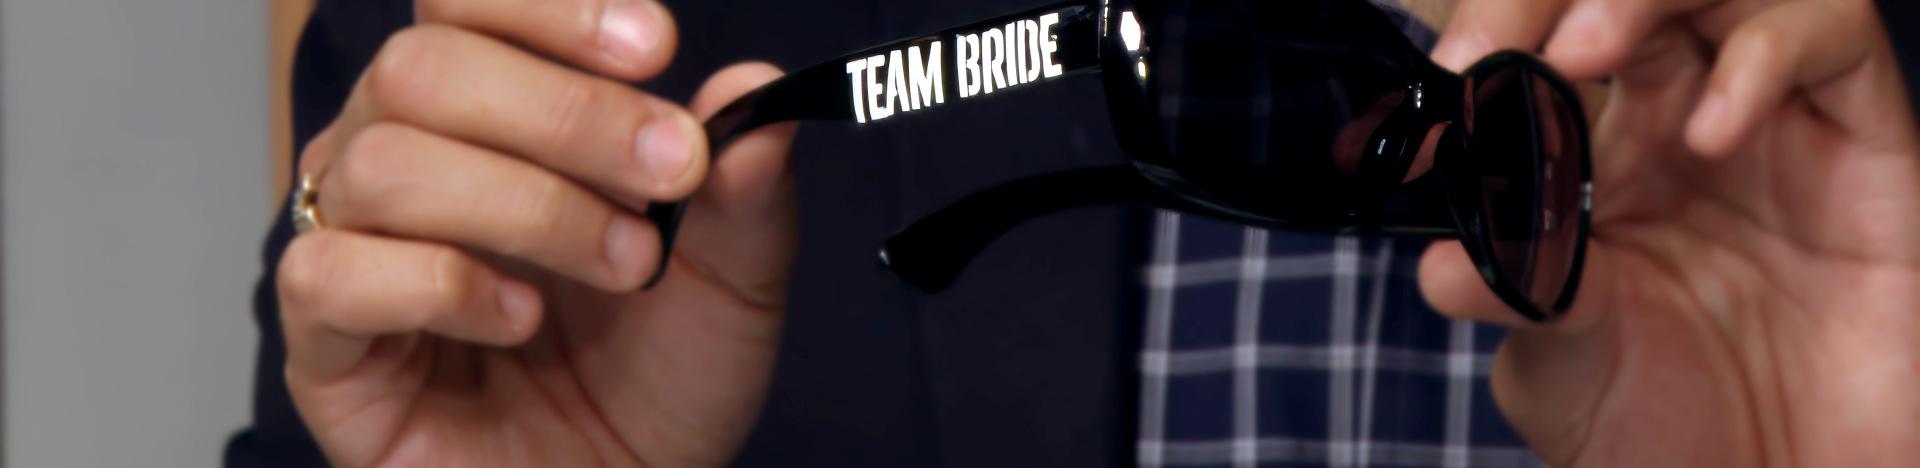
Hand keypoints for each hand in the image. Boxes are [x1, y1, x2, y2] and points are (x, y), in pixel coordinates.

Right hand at [274, 1, 798, 465]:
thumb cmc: (659, 380)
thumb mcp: (733, 276)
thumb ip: (741, 183)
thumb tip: (753, 86)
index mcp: (493, 114)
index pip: (469, 5)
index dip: (551, 9)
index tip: (652, 47)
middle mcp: (409, 158)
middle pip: (424, 66)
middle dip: (567, 113)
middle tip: (668, 174)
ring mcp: (356, 246)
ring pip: (385, 161)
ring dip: (529, 207)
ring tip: (622, 266)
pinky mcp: (327, 345)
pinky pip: (330, 273)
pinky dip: (440, 284)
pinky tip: (517, 317)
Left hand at [1419, 0, 1919, 464]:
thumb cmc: (1672, 434)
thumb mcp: (1564, 366)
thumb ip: (1514, 296)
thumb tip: (1438, 265)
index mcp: (1586, 152)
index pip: (1532, 39)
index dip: (1478, 39)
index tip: (1429, 91)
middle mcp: (1677, 114)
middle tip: (1485, 48)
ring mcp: (1772, 117)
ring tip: (1578, 52)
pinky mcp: (1865, 138)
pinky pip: (1832, 36)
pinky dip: (1764, 56)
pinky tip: (1710, 132)